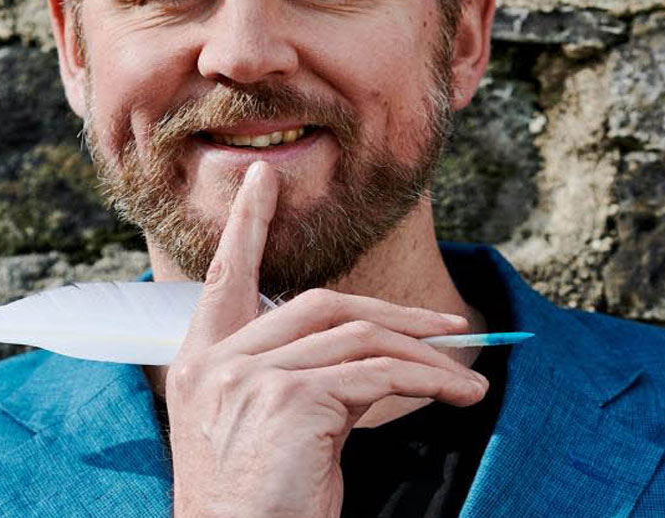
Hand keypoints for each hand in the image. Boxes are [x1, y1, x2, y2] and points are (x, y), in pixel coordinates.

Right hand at [164, 161, 487, 517]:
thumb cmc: (258, 505)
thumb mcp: (265, 429)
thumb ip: (299, 377)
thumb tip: (370, 353)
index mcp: (199, 363)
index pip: (224, 278)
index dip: (247, 226)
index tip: (262, 180)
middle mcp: (215, 363)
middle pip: (319, 304)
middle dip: (391, 312)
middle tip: (447, 323)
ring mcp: (249, 378)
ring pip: (357, 337)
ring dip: (424, 353)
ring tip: (465, 372)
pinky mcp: (290, 401)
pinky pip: (378, 375)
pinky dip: (428, 379)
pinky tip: (457, 392)